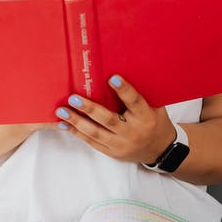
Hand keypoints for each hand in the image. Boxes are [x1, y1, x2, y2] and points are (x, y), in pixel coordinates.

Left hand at [54, 75, 177, 164]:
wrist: (159, 150)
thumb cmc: (154, 121)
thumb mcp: (155, 107)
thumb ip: (141, 93)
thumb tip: (123, 69)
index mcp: (145, 117)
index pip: (134, 102)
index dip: (124, 90)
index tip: (112, 78)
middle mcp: (132, 132)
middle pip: (109, 120)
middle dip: (90, 109)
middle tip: (74, 98)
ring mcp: (121, 144)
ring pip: (96, 133)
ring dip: (76, 121)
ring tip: (62, 111)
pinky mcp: (111, 152)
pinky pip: (91, 142)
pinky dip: (76, 132)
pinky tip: (64, 124)